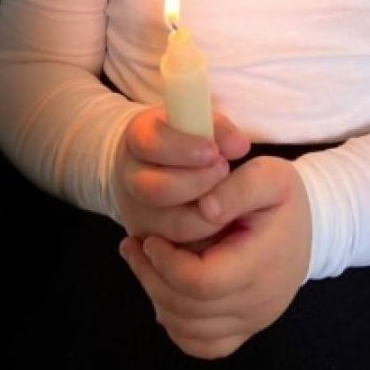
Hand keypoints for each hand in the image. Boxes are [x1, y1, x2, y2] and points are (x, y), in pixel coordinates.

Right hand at [111, 105, 251, 250]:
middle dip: (197, 183)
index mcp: (138, 138)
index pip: (151, 144)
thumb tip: (239, 146)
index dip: (183, 149)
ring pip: (171, 226)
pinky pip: (180, 250)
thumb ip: (218, 130)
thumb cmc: (184, 136)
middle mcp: (129, 177)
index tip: (213, 150)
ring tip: (227, 198)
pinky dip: (205, 239)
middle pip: (156, 190)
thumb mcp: (197, 120)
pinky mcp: (151, 240)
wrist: (155, 163)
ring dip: (207, 215)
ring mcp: (137, 212)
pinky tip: (223, 222)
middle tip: (224, 171)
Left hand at [118, 156, 311, 358]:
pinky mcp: (246, 329)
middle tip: (132, 246)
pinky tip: (164, 292)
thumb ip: (237, 188)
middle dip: (151, 277)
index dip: (166, 264)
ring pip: (190, 330)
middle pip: (188, 309)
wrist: (311, 226)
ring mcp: (253, 321)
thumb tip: (204, 207)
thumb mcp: (269, 176)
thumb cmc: (284, 198)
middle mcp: (258, 303)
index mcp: (261, 264)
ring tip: (142, 263)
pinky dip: (176, 325)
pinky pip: (203, 345)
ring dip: (157, 298)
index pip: (201, 282)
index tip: (150, 238)